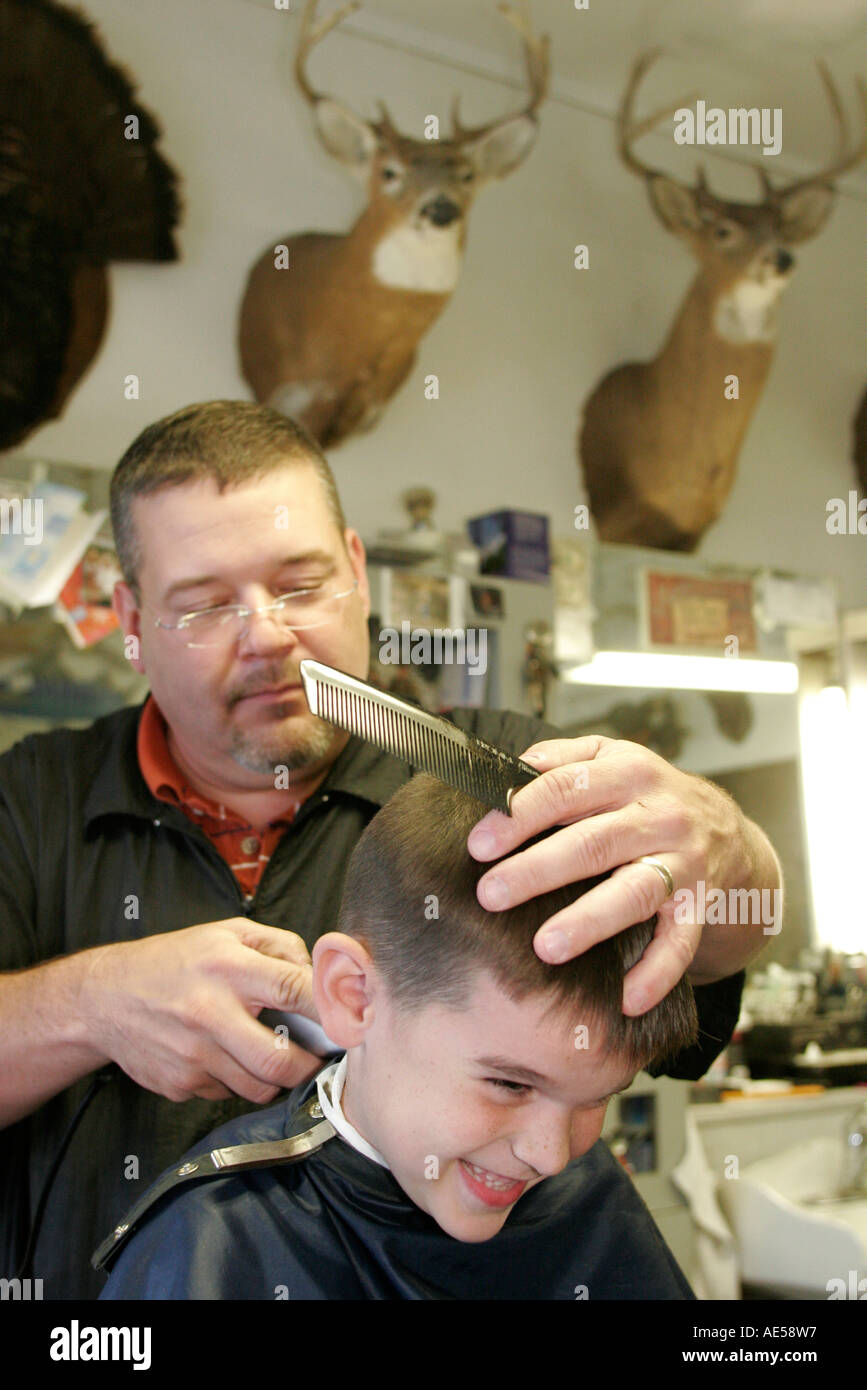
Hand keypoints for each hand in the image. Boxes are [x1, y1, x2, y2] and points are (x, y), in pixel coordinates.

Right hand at [77, 919, 321, 1102]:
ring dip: (275, 1078)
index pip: (295, 989)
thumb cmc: (172, 961)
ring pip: (259, 1087)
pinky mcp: (180, 1085)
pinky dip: (236, 1081)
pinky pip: (226, 1094)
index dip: (332, 1008)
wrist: (104, 998)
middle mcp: (210, 1013)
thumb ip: (278, 945)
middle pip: (282, 1062)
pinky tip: (225, 1059)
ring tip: (272, 1057)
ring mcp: (193, 1056)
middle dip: (310, 1067)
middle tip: (319, 1059)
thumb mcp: (225, 933)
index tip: (351, 1019)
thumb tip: (316, 973)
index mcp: (227, 967)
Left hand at [467, 735, 777, 1014]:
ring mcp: (683, 862)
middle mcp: (659, 815)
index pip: (566, 789)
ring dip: (589, 922)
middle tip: (490, 895)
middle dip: (537, 870)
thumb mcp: (609, 758)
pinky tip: (627, 999)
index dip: (520, 815)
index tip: (478, 844)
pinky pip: (680, 942)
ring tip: (546, 947)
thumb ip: (560, 760)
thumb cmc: (643, 796)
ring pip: (634, 893)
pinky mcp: (699, 904)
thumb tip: (504, 770)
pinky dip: (657, 973)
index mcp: (628, 772)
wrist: (723, 830)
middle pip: (592, 843)